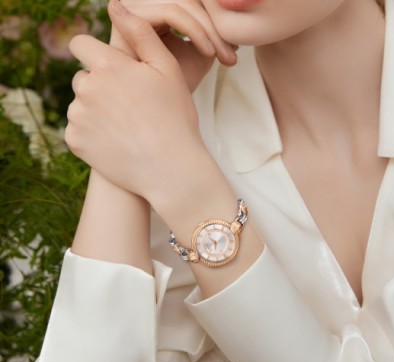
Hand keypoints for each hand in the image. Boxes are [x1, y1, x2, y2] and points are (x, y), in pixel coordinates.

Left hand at [66, 0, 216, 207]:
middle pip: (82, 77)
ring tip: (125, 126)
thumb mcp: (167, 71)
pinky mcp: (75, 142)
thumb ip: (141, 35)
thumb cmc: (174, 118)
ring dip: (96, 109)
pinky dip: (92, 133)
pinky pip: (78, 129)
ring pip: (80, 104)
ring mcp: (78, 117)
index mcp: (108, 66)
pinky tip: (116, 142)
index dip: (94, 54)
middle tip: (127, 105)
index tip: (110, 68)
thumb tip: (115, 6)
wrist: (169, 168)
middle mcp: (86, 88)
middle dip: (99, 85)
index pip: (80, 44)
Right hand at [110, 0, 236, 91]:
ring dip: (209, 30)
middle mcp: (141, 6)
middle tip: (232, 55)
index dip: (215, 21)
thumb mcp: (199, 54)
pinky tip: (208, 52)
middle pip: (187, 0)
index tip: (234, 48)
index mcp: (155, 10)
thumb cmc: (178, 85)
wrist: (160, 112)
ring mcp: (131, 10)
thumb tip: (232, 10)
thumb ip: (211, 31)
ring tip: (222, 56)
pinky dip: (196, 30)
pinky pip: (171, 13)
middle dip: (215, 26)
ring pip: (181, 4)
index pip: (191, 3)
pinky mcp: (127, 19)